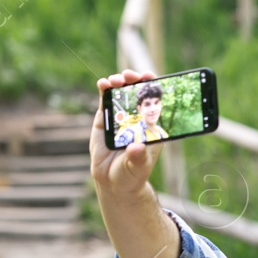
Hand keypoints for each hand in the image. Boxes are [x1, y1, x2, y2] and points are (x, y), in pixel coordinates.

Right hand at [91, 69, 163, 202]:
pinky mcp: (105, 119)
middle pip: (137, 93)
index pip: (154, 101)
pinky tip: (103, 83)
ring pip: (121, 94)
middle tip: (131, 76)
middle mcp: (136, 118)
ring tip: (117, 80)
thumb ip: (138, 157)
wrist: (113, 182)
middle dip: (135, 81)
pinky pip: (105, 101)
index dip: (152, 87)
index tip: (149, 77)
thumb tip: (136, 148)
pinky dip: (104, 90)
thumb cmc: (132, 174)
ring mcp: (120, 117)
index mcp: (150, 125)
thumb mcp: (138, 167)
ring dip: (120, 82)